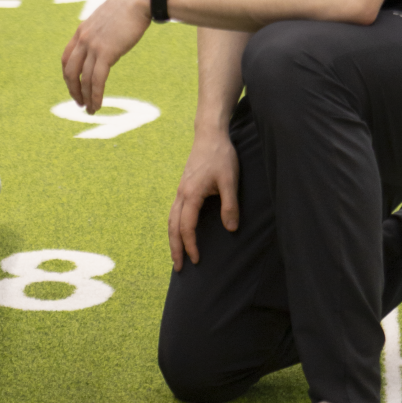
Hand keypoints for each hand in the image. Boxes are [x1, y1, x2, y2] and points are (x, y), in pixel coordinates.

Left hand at [61, 0, 150, 112]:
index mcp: (82, 31)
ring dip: (85, 97)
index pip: (67, 57)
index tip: (75, 85)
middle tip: (80, 103)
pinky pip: (97, 80)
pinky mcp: (106, 53)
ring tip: (90, 110)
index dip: (69, 75)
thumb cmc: (130, 5)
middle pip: (70, 71)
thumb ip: (103, 31)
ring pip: (83, 79)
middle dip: (73, 90)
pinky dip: (95, 95)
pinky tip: (97, 105)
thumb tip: (110, 38)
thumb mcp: (109, 18)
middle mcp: (83, 39)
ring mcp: (93, 46)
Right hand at [168, 128, 238, 270]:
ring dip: (173, 238)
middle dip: (175, 248)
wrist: (210, 135)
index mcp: (191, 194)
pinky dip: (174, 226)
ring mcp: (180, 190)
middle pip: (172, 226)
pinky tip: (180, 231)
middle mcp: (181, 194)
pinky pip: (174, 211)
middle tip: (179, 267)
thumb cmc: (221, 156)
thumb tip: (231, 229)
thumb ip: (230, 205)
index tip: (197, 260)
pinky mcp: (184, 186)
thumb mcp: (230, 181)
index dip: (190, 245)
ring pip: (171, 219)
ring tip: (176, 254)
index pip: (186, 227)